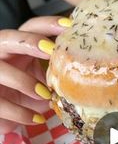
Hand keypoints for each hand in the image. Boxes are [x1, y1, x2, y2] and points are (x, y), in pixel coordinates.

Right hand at [0, 16, 70, 133]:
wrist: (6, 117)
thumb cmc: (24, 95)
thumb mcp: (42, 82)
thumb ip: (55, 74)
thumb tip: (82, 73)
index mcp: (16, 47)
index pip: (29, 28)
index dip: (47, 24)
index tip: (68, 26)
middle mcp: (0, 55)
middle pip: (8, 38)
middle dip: (30, 42)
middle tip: (51, 50)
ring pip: (0, 70)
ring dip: (24, 81)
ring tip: (45, 95)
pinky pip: (0, 104)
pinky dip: (20, 112)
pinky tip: (36, 119)